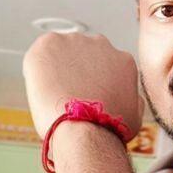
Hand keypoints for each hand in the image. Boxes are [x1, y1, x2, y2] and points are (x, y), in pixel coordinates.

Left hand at [23, 33, 143, 138]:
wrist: (85, 130)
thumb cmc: (108, 127)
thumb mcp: (135, 114)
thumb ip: (132, 98)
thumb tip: (131, 97)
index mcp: (123, 60)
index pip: (106, 62)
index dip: (95, 78)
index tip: (88, 91)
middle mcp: (101, 45)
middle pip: (84, 53)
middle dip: (77, 69)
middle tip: (71, 92)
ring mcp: (74, 42)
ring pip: (61, 52)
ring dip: (57, 68)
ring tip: (54, 93)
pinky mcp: (49, 44)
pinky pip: (39, 53)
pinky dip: (37, 68)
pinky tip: (41, 87)